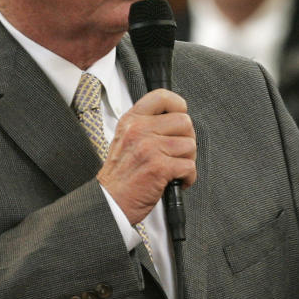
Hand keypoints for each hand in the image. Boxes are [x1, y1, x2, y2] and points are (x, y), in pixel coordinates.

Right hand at [97, 89, 196, 223]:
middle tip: (178, 153)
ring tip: (175, 168)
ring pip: (190, 144)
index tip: (181, 115)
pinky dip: (188, 177)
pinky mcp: (159, 167)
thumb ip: (146, 126)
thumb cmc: (120, 176)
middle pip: (184, 121)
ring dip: (188, 159)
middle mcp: (139, 130)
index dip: (178, 105)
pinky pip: (189, 166)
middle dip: (187, 139)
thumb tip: (175, 119)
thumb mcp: (125, 140)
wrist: (109, 202)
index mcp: (132, 121)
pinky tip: (176, 181)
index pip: (161, 96)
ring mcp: (149, 148)